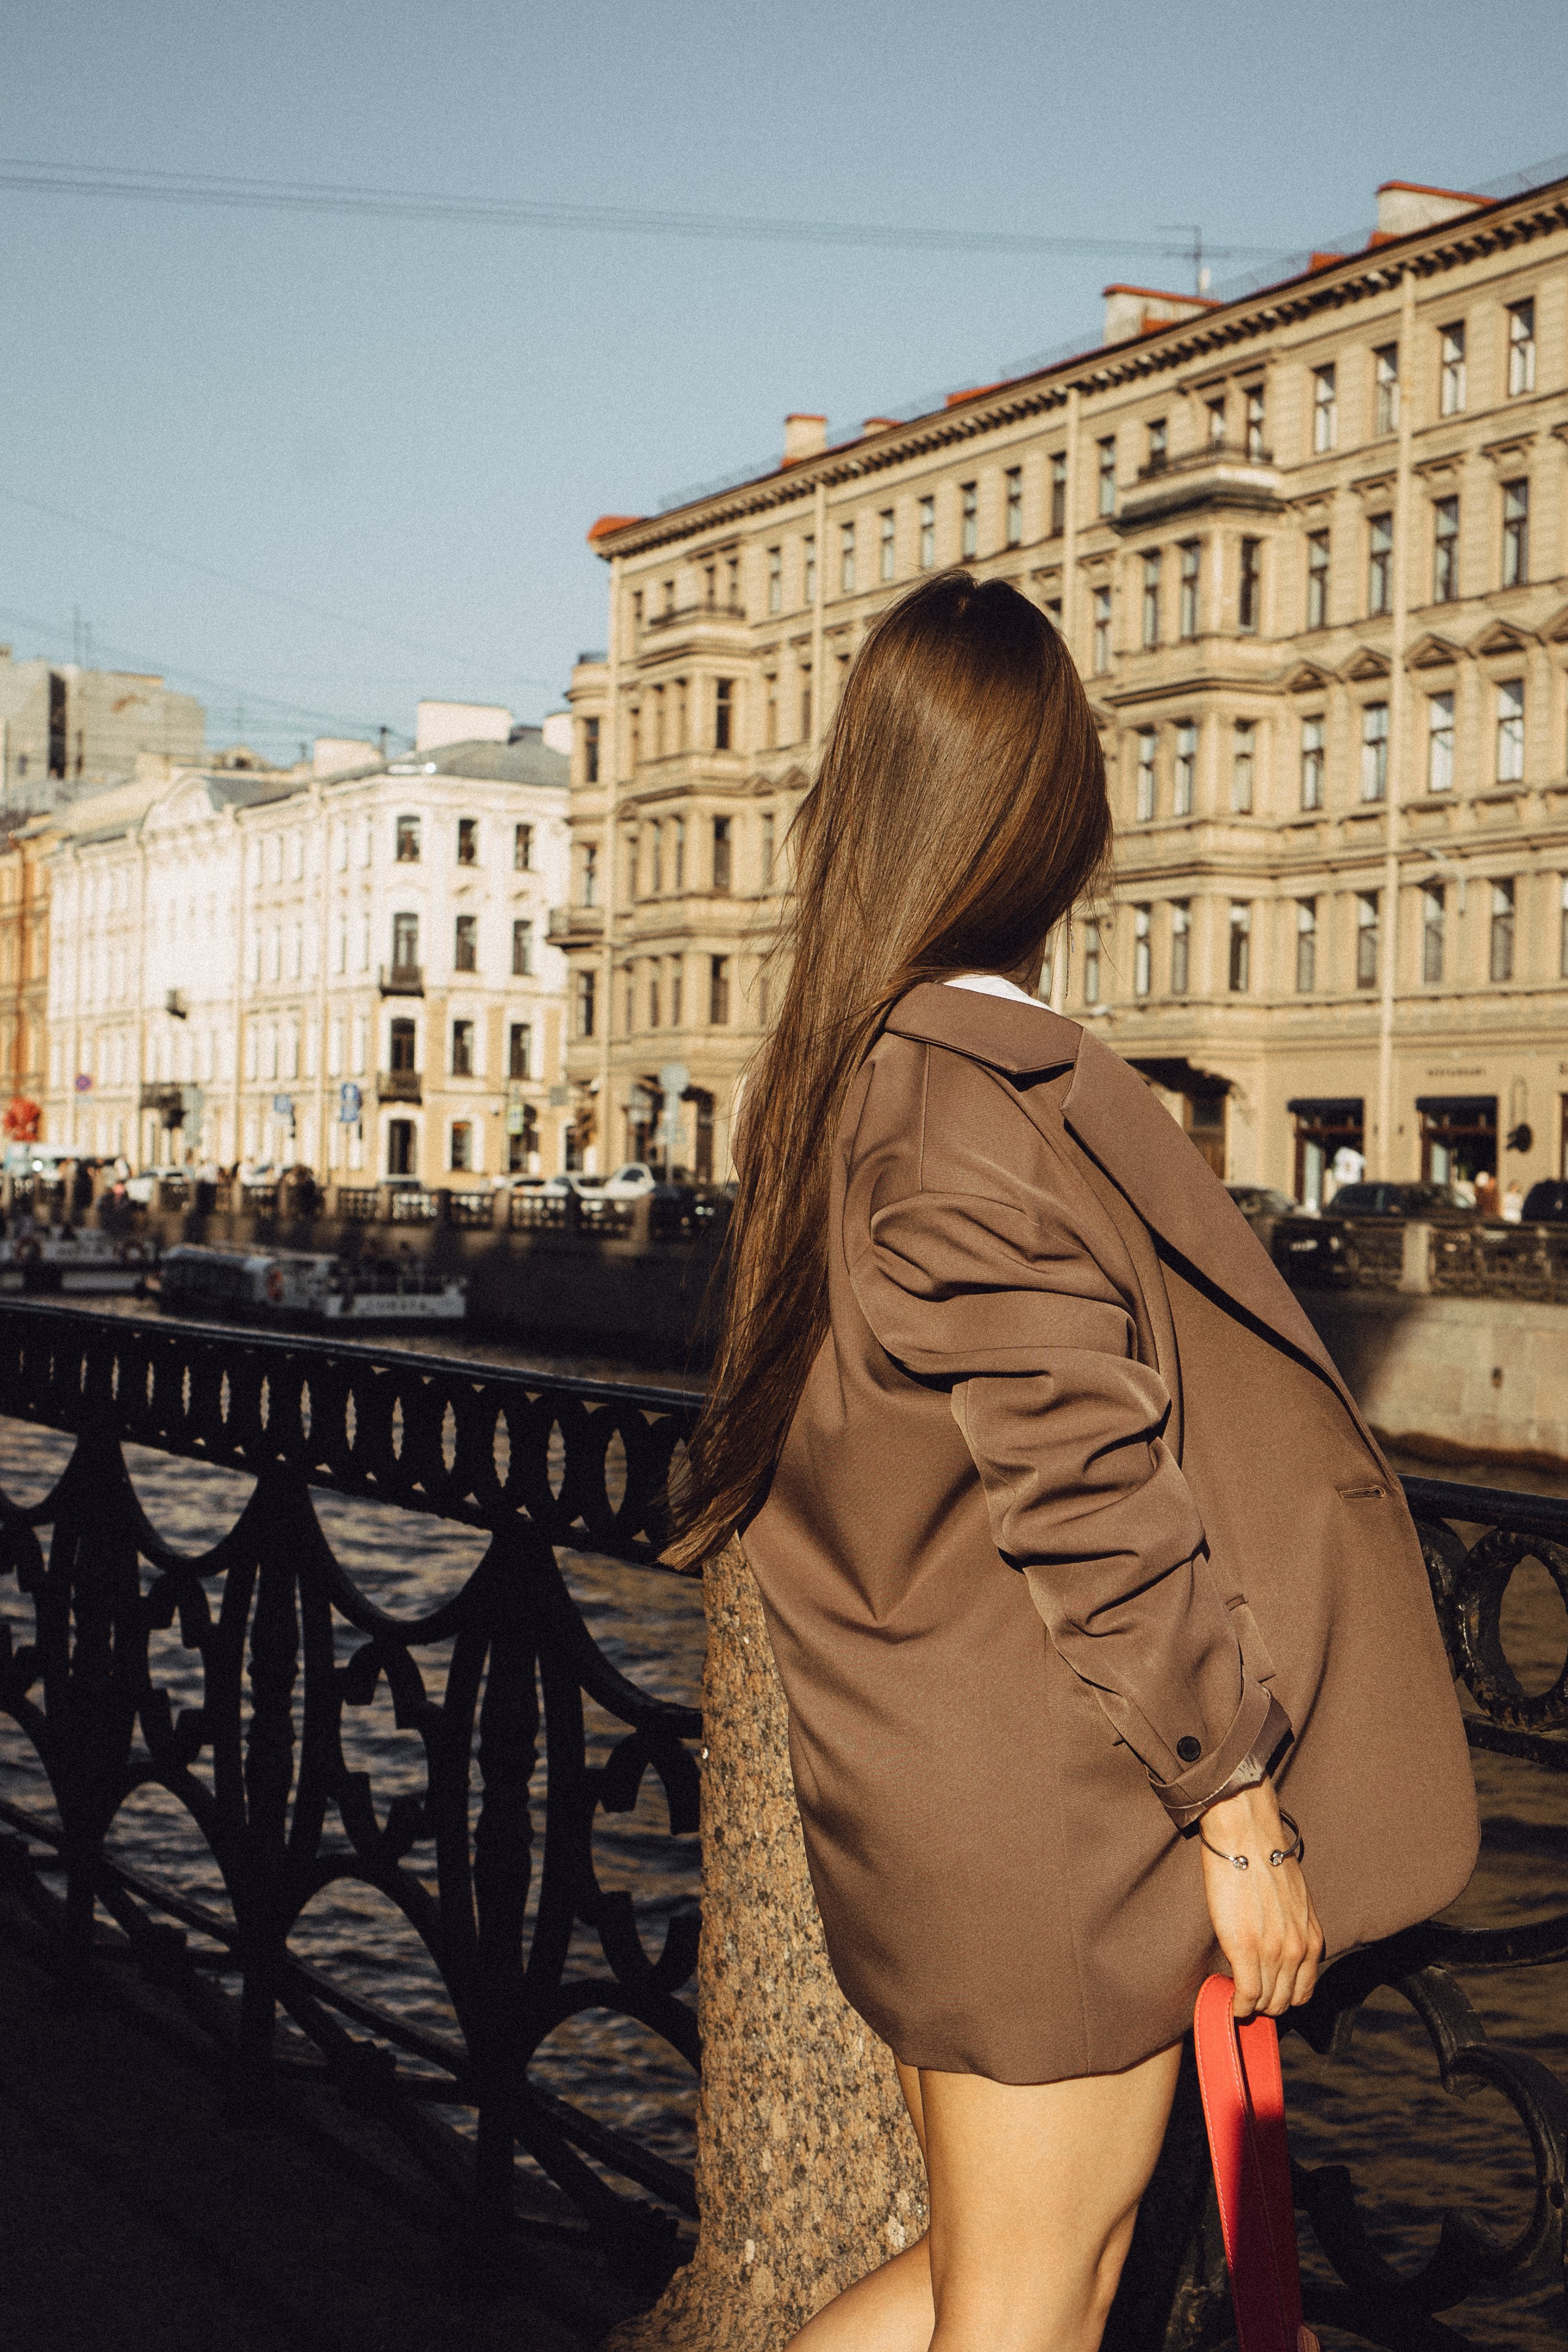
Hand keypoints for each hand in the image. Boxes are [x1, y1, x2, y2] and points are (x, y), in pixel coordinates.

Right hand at [1199, 1781, 1323, 2018]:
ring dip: (1251, 2006)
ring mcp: (1273, 1951)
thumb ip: (1293, 1930)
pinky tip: (1230, 2001)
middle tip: (1248, 1996)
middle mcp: (1297, 1950)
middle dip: (1266, 2004)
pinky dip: (1238, 2005)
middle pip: (1283, 2001)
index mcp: (1311, 1939)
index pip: (1303, 1991)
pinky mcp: (1244, 1948)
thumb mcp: (1295, 1901)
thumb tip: (1278, 1949)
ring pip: (1265, 2002)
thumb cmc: (1265, 1860)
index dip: (1283, 1998)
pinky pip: (1246, 1995)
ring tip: (1237, 1996)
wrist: (1246, 1835)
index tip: (1267, 1994)